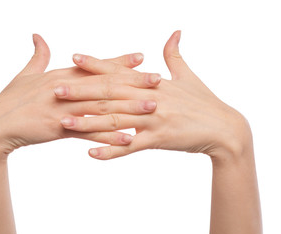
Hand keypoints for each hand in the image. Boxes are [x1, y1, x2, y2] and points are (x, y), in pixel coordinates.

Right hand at [0, 34, 161, 159]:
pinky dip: (109, 136)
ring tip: (152, 108)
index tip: (142, 57)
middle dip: (133, 82)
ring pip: (102, 107)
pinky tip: (128, 139)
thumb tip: (38, 36)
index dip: (119, 61)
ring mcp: (64, 109)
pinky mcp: (59, 128)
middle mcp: (66, 89)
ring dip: (128, 108)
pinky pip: (89, 133)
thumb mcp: (26, 74)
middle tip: (158, 81)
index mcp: (62, 74)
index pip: (96, 66)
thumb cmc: (11, 99)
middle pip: (105, 84)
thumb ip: (38, 55)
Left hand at [58, 31, 252, 160]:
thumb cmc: (204, 100)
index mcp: (153, 82)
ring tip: (64, 122)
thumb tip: (175, 31)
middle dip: (82, 91)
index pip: (119, 71)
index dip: (97, 64)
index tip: (74, 58)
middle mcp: (150, 98)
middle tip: (55, 90)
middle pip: (111, 93)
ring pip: (116, 120)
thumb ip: (174, 53)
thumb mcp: (187, 75)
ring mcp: (153, 120)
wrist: (224, 128)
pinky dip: (111, 151)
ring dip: (88, 122)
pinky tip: (91, 154)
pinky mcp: (159, 140)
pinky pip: (130, 147)